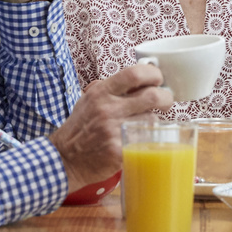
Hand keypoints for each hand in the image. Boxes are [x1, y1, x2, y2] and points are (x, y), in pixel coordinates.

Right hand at [49, 64, 172, 190]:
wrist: (65, 158)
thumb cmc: (80, 128)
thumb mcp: (88, 100)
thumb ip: (110, 88)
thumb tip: (138, 77)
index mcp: (101, 92)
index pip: (134, 74)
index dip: (153, 74)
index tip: (158, 79)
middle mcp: (108, 109)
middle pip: (153, 96)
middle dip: (166, 98)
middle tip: (165, 102)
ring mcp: (114, 131)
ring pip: (152, 119)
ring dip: (154, 121)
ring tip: (146, 124)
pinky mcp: (119, 151)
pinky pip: (144, 141)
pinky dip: (146, 140)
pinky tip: (140, 142)